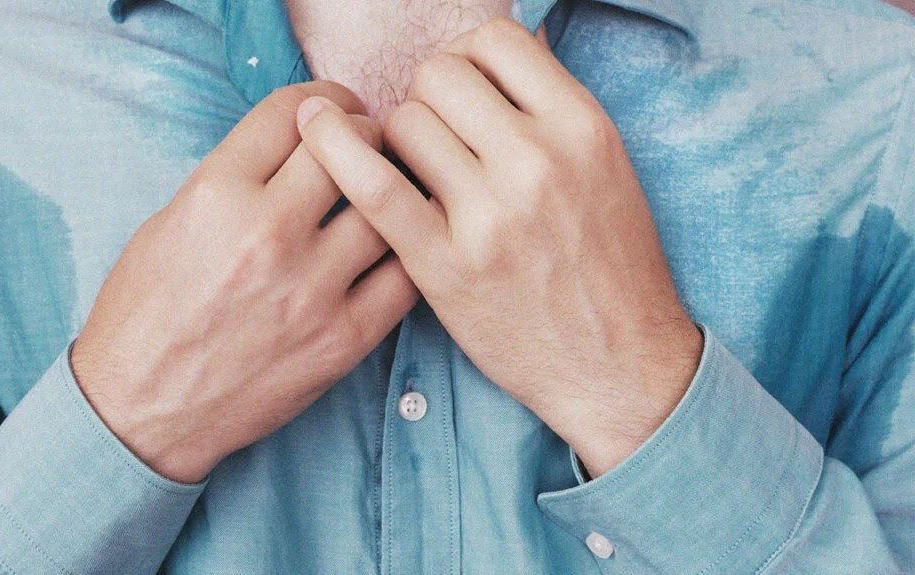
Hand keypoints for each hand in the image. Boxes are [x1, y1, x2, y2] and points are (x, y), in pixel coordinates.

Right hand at [71, 81, 417, 483]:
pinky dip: (407, 253)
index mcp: (215, 194)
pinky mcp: (343, 339)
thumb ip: (235, 176)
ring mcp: (311, 289)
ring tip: (385, 195)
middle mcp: (268, 234)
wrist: (142, 411)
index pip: (292, 111)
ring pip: (387, 206)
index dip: (322, 100)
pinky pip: (405, 277)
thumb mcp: (169, 222)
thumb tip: (297, 144)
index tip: (334, 108)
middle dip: (363, 133)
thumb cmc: (145, 315)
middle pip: (351, 147)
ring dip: (391, 190)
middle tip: (366, 144)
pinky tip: (396, 248)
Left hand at [296, 19, 701, 478]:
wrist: (618, 365)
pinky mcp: (444, 267)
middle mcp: (538, 161)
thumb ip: (549, 111)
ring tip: (417, 175)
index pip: (494, 42)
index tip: (462, 93)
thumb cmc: (611, 267)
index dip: (466, 58)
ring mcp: (489, 216)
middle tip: (437, 139)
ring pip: (402, 123)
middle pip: (439, 76)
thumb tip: (491, 57)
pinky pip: (374, 185)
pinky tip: (319, 137)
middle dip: (428, 98)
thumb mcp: (606, 168)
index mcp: (582, 127)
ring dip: (397, 140)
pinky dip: (337, 152)